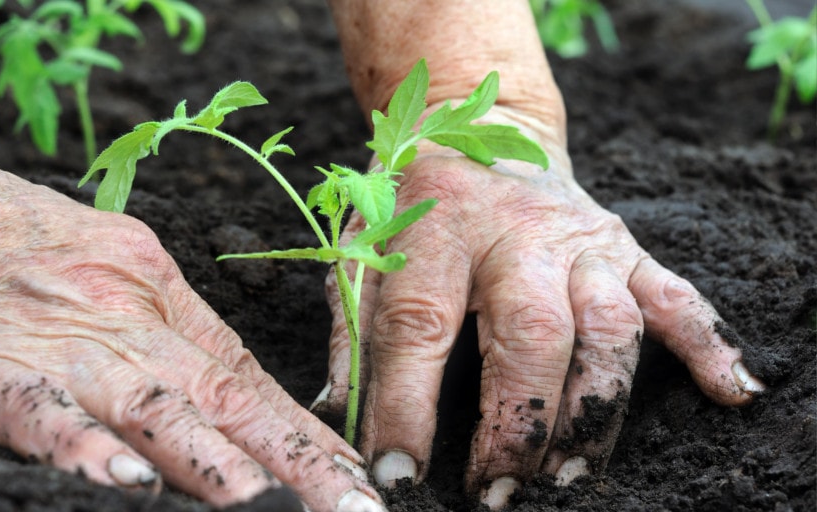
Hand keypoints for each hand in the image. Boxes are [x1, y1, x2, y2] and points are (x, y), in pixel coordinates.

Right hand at [0, 135, 383, 511]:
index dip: (304, 434)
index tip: (356, 478)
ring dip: (214, 464)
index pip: (245, 375)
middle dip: (294, 464)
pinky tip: (122, 482)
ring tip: (270, 508)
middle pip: (221, 398)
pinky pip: (36, 410)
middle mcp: (118, 314)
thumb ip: (159, 324)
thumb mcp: (103, 258)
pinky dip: (80, 447)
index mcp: (153, 290)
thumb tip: (223, 385)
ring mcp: (51, 337)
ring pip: (149, 407)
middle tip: (354, 509)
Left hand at [311, 106, 764, 507]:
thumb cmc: (408, 196)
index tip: (397, 471)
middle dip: (518, 424)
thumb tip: (335, 415)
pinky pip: (674, 295)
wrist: (477, 122)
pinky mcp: (622, 246)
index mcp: (435, 228)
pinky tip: (728, 391)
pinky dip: (706, 344)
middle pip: (529, 334)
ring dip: (594, 409)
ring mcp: (578, 239)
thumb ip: (351, 328)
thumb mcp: (360, 245)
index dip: (406, 406)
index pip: (417, 326)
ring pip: (609, 328)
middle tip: (497, 491)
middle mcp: (514, 232)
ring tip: (568, 476)